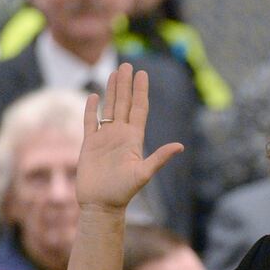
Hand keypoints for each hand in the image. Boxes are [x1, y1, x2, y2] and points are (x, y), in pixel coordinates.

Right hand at [77, 63, 183, 212]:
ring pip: (109, 108)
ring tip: (113, 73)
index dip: (141, 91)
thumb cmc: (122, 193)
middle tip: (127, 64)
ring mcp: (105, 139)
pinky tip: (94, 96)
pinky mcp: (89, 145)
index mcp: (134, 139)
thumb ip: (159, 158)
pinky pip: (90, 122)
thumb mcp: (143, 174)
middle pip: (124, 104)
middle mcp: (120, 135)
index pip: (139, 109)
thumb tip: (179, 146)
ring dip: (111, 91)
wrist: (101, 205)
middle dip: (126, 84)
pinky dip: (91, 109)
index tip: (142, 74)